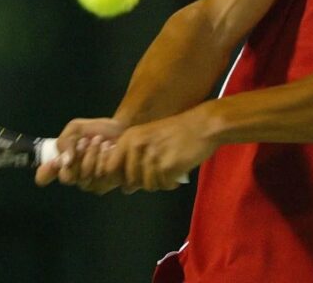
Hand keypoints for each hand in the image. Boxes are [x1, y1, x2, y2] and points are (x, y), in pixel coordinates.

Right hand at [34, 117, 124, 193]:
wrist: (121, 129)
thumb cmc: (95, 130)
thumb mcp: (76, 129)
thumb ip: (65, 142)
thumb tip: (63, 161)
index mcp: (63, 164)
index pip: (43, 177)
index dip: (45, 171)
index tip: (53, 160)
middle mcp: (75, 177)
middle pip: (67, 177)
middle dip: (78, 155)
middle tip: (86, 141)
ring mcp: (91, 183)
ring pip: (85, 177)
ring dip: (93, 154)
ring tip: (100, 141)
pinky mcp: (108, 183)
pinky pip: (102, 175)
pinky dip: (106, 157)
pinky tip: (111, 148)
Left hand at [100, 107, 216, 192]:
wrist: (202, 125)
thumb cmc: (176, 132)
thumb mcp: (147, 137)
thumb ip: (132, 158)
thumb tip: (124, 187)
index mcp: (129, 138)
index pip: (109, 168)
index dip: (119, 178)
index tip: (132, 178)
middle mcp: (136, 146)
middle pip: (130, 181)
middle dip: (144, 181)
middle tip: (159, 171)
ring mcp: (151, 157)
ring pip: (148, 185)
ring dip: (159, 181)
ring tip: (169, 168)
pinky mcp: (167, 167)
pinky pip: (163, 185)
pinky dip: (171, 182)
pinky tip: (178, 170)